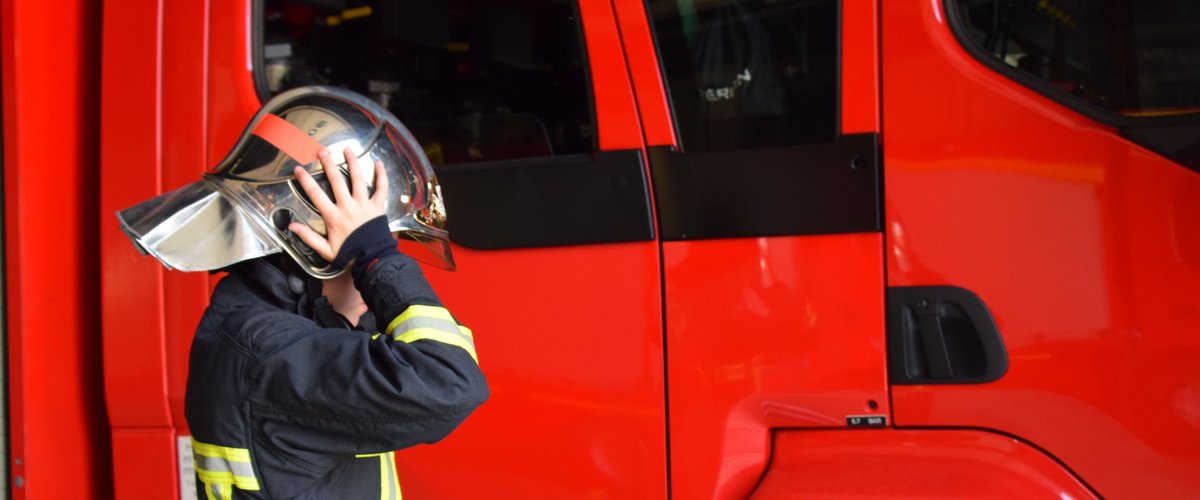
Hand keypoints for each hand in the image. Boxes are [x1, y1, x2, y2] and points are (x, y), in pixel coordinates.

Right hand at [289, 147, 389, 262]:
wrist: (373, 259)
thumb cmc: (349, 255)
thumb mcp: (325, 250)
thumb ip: (308, 237)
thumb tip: (291, 226)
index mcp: (333, 216)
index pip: (315, 194)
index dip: (305, 180)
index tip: (299, 169)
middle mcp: (348, 206)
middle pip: (336, 180)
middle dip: (328, 164)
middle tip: (322, 152)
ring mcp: (364, 205)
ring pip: (358, 179)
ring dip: (352, 162)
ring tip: (347, 149)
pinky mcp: (378, 207)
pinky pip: (381, 188)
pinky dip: (381, 175)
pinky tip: (378, 163)